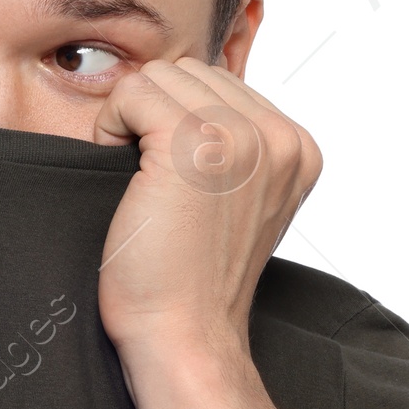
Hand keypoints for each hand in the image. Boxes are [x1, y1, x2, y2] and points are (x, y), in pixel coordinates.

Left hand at [92, 58, 321, 364]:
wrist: (183, 335)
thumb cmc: (190, 280)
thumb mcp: (235, 204)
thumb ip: (233, 148)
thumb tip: (183, 93)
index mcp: (297, 148)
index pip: (219, 85)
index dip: (177, 123)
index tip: (175, 184)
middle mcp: (281, 137)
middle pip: (191, 72)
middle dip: (156, 115)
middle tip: (149, 180)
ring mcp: (243, 137)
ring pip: (162, 75)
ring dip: (133, 119)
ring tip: (140, 179)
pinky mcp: (198, 145)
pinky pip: (133, 91)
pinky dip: (110, 126)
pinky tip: (120, 173)